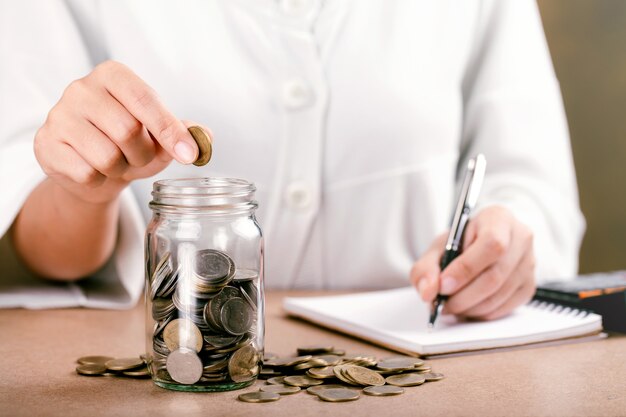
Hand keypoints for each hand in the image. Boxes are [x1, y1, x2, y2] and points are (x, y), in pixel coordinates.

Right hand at [34, 60, 207, 203]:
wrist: (93, 168)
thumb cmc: (130, 144)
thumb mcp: (161, 135)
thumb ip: (186, 132)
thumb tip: (205, 138)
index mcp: (113, 75)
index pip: (145, 100)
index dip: (169, 130)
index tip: (188, 155)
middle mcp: (81, 88)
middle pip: (127, 131)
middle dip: (143, 154)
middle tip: (138, 155)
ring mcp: (58, 115)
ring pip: (107, 156)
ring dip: (121, 168)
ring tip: (116, 161)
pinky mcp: (46, 145)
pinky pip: (87, 173)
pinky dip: (100, 180)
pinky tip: (94, 169)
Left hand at [410, 206, 535, 319]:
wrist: (481, 244)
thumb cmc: (461, 242)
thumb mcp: (438, 247)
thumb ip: (426, 268)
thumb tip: (428, 292)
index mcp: (499, 219)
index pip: (491, 245)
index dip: (466, 269)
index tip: (443, 285)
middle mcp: (521, 239)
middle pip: (495, 275)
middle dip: (463, 296)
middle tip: (442, 304)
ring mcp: (529, 264)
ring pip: (499, 295)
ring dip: (470, 307)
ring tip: (450, 306)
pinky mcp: (529, 286)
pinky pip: (505, 307)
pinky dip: (481, 313)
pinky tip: (467, 307)